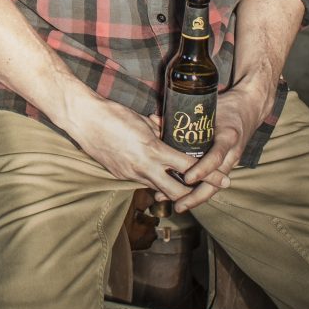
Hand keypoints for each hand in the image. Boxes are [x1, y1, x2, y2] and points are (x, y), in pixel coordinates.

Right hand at [60, 93, 203, 203]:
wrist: (83, 119)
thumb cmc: (113, 114)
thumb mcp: (143, 120)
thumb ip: (159, 131)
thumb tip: (168, 133)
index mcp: (153, 150)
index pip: (189, 168)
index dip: (210, 176)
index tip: (225, 180)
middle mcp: (144, 167)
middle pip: (177, 192)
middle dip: (195, 195)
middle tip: (208, 191)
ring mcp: (130, 174)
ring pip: (159, 189)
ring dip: (172, 188)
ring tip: (184, 184)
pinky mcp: (120, 176)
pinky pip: (143, 182)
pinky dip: (153, 180)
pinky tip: (155, 173)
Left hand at [171, 81, 270, 211]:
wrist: (249, 108)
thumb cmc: (225, 105)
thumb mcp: (207, 106)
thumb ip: (182, 113)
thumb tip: (153, 119)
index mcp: (227, 137)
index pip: (216, 158)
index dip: (201, 169)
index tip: (187, 179)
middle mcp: (231, 154)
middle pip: (216, 182)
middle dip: (196, 196)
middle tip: (178, 205)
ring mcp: (230, 162)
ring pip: (214, 185)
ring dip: (196, 197)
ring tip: (176, 205)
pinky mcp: (227, 164)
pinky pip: (214, 180)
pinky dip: (200, 189)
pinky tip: (184, 195)